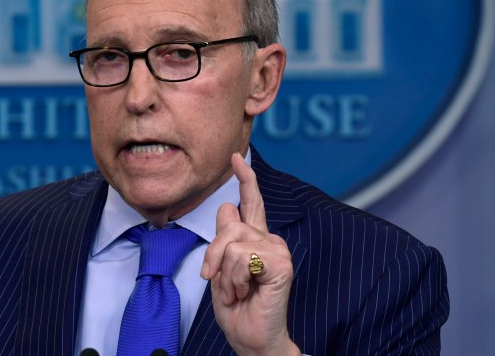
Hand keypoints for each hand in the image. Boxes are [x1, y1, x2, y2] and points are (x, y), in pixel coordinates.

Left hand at [200, 153, 300, 355]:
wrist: (251, 338)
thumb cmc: (238, 309)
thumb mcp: (219, 270)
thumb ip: (223, 240)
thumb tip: (226, 207)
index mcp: (254, 240)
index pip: (249, 203)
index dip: (244, 179)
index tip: (235, 157)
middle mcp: (268, 239)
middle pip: (227, 222)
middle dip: (212, 253)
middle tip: (217, 280)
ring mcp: (277, 250)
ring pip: (231, 241)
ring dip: (224, 273)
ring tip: (237, 291)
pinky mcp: (281, 263)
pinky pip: (242, 257)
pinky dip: (235, 279)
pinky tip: (247, 291)